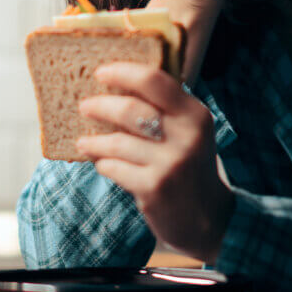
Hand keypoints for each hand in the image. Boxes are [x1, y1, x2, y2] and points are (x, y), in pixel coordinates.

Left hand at [76, 61, 234, 262]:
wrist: (207, 219)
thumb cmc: (189, 166)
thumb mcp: (190, 132)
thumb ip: (165, 107)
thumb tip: (118, 81)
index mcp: (196, 114)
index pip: (154, 80)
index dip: (122, 72)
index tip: (101, 72)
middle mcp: (187, 136)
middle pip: (129, 109)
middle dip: (100, 106)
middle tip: (84, 106)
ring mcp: (170, 163)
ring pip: (116, 142)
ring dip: (94, 141)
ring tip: (84, 142)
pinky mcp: (154, 188)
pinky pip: (114, 167)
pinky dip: (104, 164)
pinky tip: (103, 164)